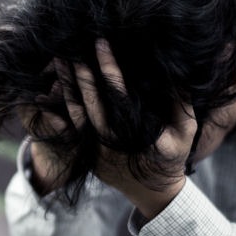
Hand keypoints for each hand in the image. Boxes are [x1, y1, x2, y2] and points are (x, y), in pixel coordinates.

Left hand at [62, 39, 195, 217]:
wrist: (153, 193)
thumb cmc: (172, 157)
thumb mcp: (185, 130)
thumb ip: (180, 102)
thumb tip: (174, 71)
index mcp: (134, 132)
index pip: (118, 92)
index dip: (108, 66)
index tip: (100, 42)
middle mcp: (110, 142)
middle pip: (90, 101)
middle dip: (80, 72)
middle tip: (70, 47)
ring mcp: (94, 150)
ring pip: (75, 114)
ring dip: (66, 87)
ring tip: (58, 61)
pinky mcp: (85, 155)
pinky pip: (70, 129)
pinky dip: (59, 109)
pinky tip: (51, 90)